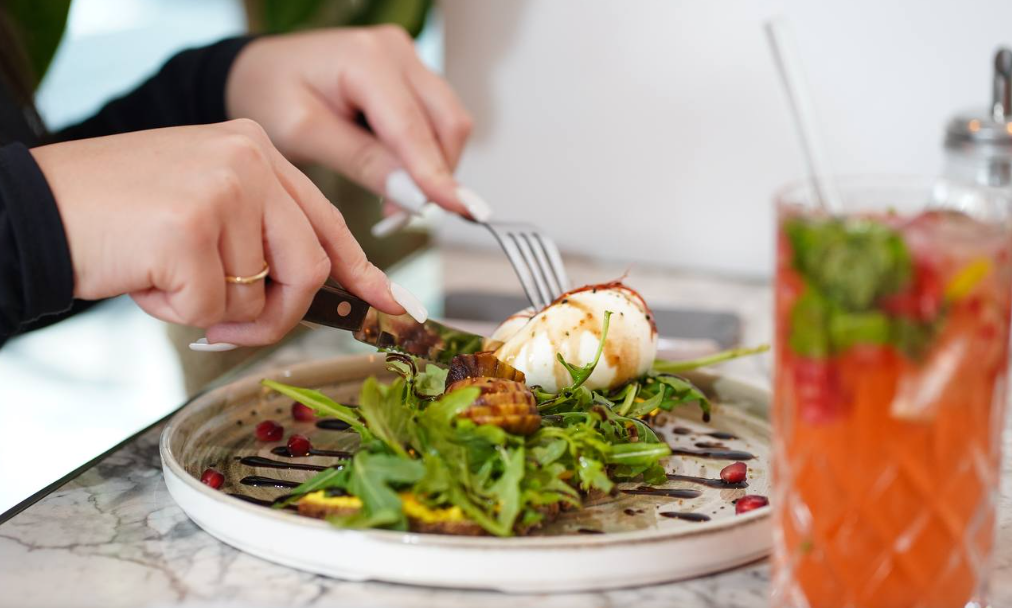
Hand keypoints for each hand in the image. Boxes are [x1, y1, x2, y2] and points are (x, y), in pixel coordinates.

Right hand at [31, 119, 425, 345]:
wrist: (36, 207)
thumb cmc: (120, 215)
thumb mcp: (205, 206)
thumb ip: (260, 236)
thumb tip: (310, 293)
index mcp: (256, 150)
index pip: (328, 220)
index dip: (362, 270)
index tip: (389, 303)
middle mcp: (249, 161)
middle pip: (309, 266)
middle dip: (279, 312)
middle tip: (232, 324)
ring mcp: (223, 191)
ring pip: (260, 294)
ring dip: (214, 311)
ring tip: (164, 276)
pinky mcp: (190, 229)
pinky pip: (212, 309)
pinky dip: (177, 313)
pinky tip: (144, 278)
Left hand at [225, 26, 489, 220]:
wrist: (260, 71)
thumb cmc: (270, 94)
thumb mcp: (305, 134)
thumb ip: (361, 162)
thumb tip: (414, 196)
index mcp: (364, 58)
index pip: (413, 127)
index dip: (437, 175)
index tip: (462, 211)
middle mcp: (395, 51)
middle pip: (447, 122)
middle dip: (438, 175)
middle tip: (403, 215)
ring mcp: (409, 60)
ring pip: (449, 124)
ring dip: (434, 169)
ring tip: (394, 201)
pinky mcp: (413, 76)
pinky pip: (438, 122)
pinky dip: (427, 157)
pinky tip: (397, 178)